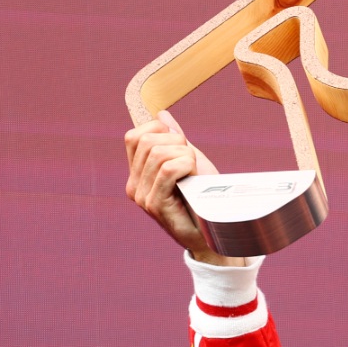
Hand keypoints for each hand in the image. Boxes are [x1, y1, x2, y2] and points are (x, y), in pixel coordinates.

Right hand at [123, 111, 243, 264]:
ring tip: (193, 171)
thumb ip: (174, 140)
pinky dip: (185, 165)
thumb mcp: (189, 162)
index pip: (133, 137)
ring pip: (158, 154)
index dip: (159, 130)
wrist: (213, 231)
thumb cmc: (203, 197)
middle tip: (191, 160)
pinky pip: (167, 170)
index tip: (181, 143)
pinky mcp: (155, 205)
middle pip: (147, 142)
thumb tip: (162, 115)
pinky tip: (193, 176)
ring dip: (184, 155)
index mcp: (138, 173)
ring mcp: (142, 196)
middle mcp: (134, 184)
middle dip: (176, 142)